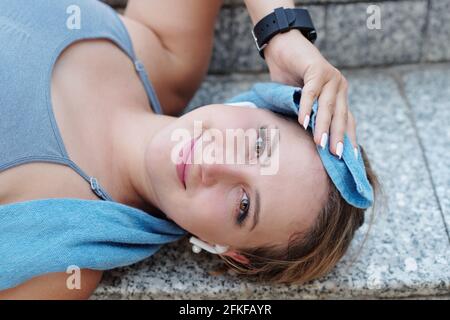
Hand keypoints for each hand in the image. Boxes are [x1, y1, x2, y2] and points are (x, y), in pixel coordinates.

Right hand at [264, 30, 356, 157]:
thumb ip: (309, 116)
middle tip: (336, 156)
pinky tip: (303, 122)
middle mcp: (339, 86)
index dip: (349, 139)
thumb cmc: (290, 77)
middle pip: (341, 116)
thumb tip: (308, 142)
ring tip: (320, 143)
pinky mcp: (318, 69)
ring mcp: (330, 77)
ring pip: (328, 106)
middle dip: (338, 137)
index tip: (350, 160)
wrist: (283, 47)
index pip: (348, 121)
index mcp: (338, 96)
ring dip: (324, 126)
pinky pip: (312, 92)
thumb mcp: (302, 101)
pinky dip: (307, 108)